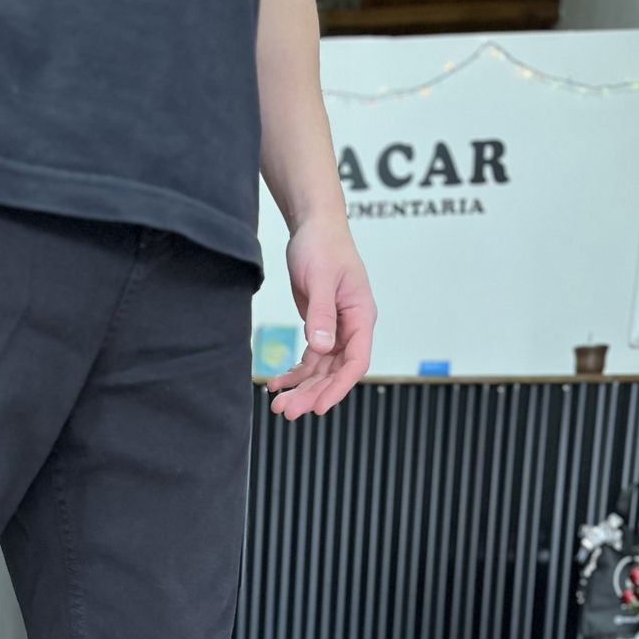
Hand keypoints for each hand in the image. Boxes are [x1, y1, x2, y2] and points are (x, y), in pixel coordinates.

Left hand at [267, 217, 374, 420]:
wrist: (313, 228)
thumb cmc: (323, 246)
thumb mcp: (322, 279)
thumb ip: (323, 314)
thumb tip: (322, 347)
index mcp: (362, 316)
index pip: (356, 362)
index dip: (339, 387)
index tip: (320, 407)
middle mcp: (352, 327)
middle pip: (335, 372)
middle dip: (312, 393)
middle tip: (288, 411)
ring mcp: (336, 329)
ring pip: (321, 370)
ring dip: (301, 388)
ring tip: (278, 404)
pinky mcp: (320, 327)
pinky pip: (310, 359)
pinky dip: (294, 373)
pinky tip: (277, 384)